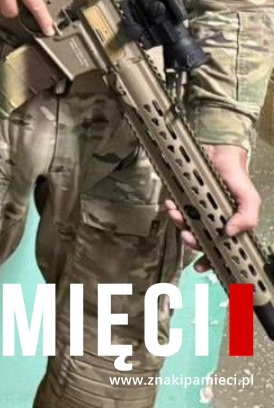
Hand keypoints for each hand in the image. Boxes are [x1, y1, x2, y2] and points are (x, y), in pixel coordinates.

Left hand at [164, 145, 260, 272]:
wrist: (219, 151)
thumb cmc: (237, 178)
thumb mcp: (249, 199)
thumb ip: (247, 217)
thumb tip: (229, 233)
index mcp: (227, 225)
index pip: (217, 247)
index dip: (209, 260)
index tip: (200, 268)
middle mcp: (209, 219)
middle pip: (197, 238)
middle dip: (190, 240)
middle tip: (187, 236)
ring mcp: (193, 208)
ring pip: (183, 223)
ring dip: (178, 222)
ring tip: (176, 213)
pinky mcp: (181, 195)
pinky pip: (173, 206)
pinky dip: (170, 207)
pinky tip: (170, 203)